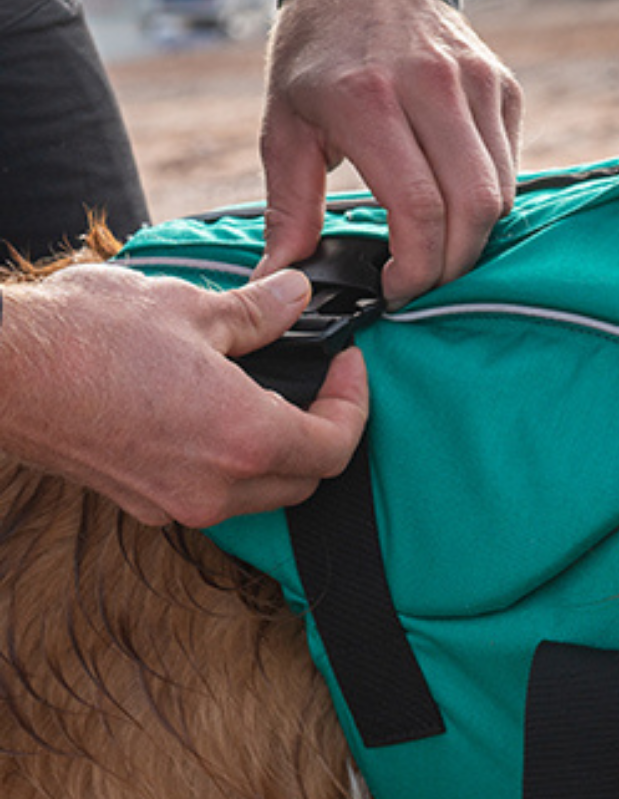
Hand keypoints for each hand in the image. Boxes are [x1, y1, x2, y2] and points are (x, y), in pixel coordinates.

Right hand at [0, 265, 368, 527]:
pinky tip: (219, 413)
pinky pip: (213, 494)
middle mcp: (215, 487)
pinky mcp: (141, 501)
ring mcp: (174, 502)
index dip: (355, 403)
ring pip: (261, 494)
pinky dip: (234, 462)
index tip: (348, 364)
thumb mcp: (189, 308)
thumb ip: (259, 313)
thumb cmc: (83, 336)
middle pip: (306, 479)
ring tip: (273, 391)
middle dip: (325, 431)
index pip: (335, 447)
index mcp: (242, 439)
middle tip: (321, 378)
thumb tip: (297, 297)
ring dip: (280, 452)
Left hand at [256, 0, 522, 304]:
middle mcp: (430, 85)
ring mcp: (474, 82)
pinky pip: (511, 166)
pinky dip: (488, 202)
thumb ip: (288, 208)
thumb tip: (278, 281)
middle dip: (451, 265)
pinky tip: (454, 207)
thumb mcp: (283, 125)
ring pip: (500, 194)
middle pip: (472, 209)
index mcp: (367, 99)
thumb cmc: (316, 55)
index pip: (418, 208)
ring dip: (474, 239)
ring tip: (438, 251)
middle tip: (421, 283)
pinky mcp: (502, 85)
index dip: (415, 266)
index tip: (395, 290)